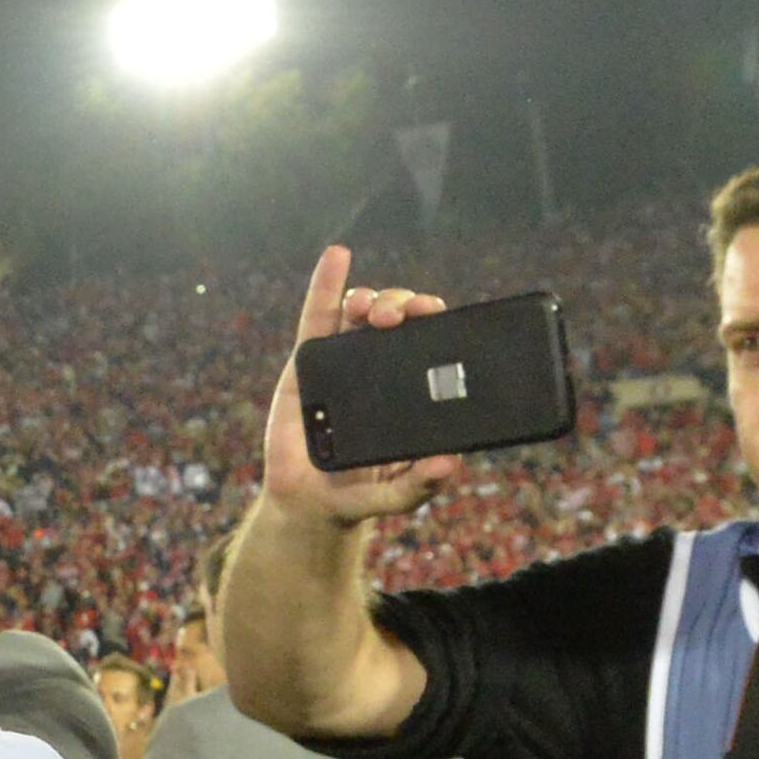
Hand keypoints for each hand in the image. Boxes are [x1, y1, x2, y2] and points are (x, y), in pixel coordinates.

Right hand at [259, 245, 465, 529]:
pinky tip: (338, 255)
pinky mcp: (306, 365)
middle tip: (399, 318)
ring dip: (370, 297)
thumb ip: (421, 485)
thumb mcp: (397, 496)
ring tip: (370, 308)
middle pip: (396, 320)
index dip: (432, 320)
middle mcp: (378, 369)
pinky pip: (316, 318)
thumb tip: (452, 464)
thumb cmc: (356, 495)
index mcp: (408, 388)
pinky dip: (326, 284)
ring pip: (359, 314)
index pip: (427, 341)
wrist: (306, 504)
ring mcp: (342, 363)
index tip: (433, 314)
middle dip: (401, 305)